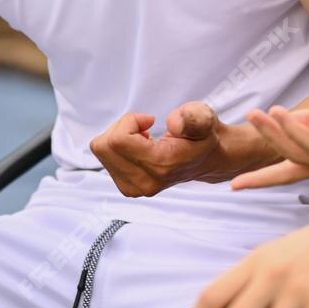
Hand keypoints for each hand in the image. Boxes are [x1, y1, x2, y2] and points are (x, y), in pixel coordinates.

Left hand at [91, 102, 263, 197]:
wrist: (206, 159)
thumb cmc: (202, 135)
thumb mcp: (204, 118)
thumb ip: (192, 118)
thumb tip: (174, 124)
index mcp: (161, 166)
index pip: (118, 140)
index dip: (130, 121)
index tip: (149, 120)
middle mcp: (145, 183)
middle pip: (104, 146)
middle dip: (121, 128)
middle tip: (145, 128)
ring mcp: (135, 189)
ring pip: (101, 151)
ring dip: (119, 137)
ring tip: (144, 139)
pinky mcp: (128, 189)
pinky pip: (105, 158)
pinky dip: (118, 148)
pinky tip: (140, 149)